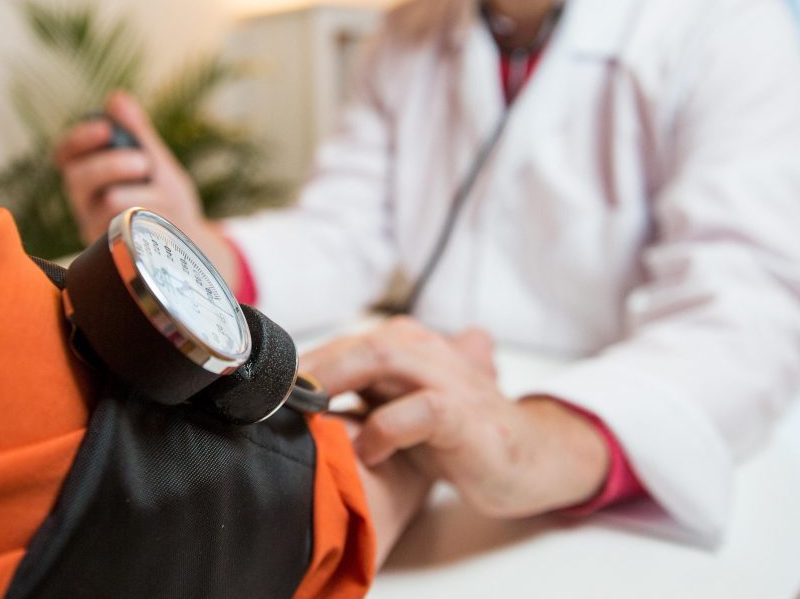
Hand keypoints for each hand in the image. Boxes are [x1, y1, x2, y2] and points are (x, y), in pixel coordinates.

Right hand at [54, 91, 239, 285]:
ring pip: (107, 203)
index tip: (105, 127)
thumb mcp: (156, 163)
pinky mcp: (112, 253)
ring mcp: (95, 228)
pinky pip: (128, 229)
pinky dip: (153, 217)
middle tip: (143, 163)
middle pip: (78, 177)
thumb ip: (136, 133)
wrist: (188, 243)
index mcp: (88, 175)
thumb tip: (117, 98)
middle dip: (112, 164)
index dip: (79, 139)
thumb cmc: (166, 199)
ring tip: (163, 197)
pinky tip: (163, 218)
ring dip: (144, 193)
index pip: (66, 153)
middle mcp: (84, 202)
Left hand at [303, 317, 610, 517]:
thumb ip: (364, 397)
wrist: (531, 458)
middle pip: (361, 342)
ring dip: (338, 379)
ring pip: (385, 358)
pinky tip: (369, 451)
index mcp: (414, 347)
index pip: (351, 342)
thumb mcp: (405, 410)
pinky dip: (387, 428)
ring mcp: (451, 380)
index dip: (307, 363)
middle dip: (315, 365)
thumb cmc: (460, 437)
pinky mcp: (466, 416)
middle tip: (274, 395)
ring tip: (306, 408)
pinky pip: (421, 409)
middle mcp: (430, 352)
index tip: (268, 388)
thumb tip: (297, 402)